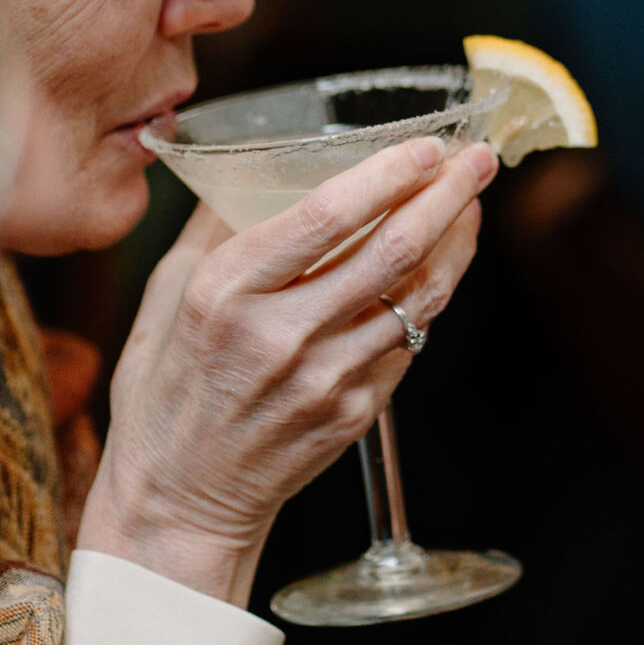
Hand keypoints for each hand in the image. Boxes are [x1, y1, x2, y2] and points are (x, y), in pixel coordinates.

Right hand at [79, 136, 497, 608]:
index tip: (426, 145)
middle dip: (447, 196)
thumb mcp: (165, 297)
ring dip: (455, 244)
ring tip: (470, 205)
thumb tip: (254, 166)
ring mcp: (325, 380)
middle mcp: (281, 335)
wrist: (180, 500)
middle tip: (478, 159)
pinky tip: (438, 267)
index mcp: (226, 293)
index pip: (325, 217)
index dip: (387, 174)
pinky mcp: (354, 414)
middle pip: (391, 250)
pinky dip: (431, 297)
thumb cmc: (166, 390)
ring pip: (417, 297)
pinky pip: (409, 342)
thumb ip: (213, 227)